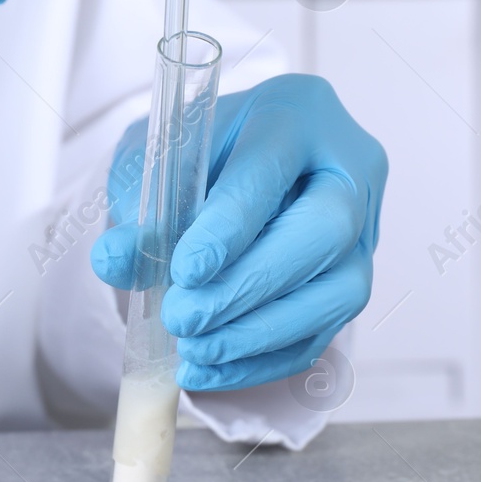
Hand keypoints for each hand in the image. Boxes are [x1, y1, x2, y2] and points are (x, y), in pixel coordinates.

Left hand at [92, 75, 386, 391]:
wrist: (231, 168)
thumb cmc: (197, 154)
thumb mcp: (154, 163)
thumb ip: (139, 208)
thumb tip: (115, 260)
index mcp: (297, 113)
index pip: (271, 168)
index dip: (230, 225)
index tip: (186, 270)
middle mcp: (347, 165)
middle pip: (325, 230)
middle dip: (250, 285)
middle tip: (184, 317)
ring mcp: (365, 225)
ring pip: (340, 289)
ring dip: (260, 332)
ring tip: (194, 350)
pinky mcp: (356, 276)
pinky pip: (326, 330)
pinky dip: (265, 359)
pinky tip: (212, 368)